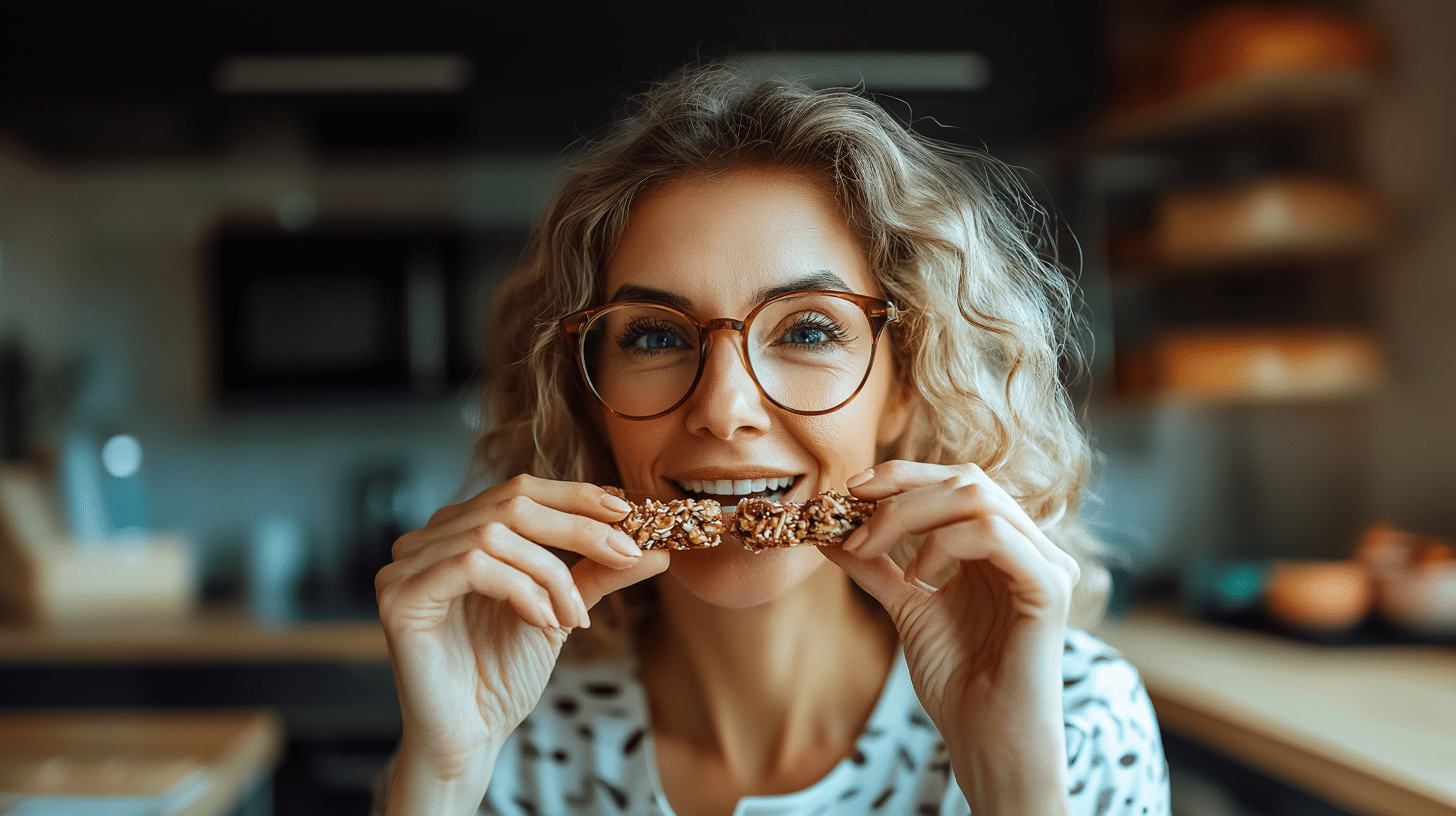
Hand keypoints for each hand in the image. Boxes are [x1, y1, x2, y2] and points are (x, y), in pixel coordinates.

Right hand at [375, 475, 668, 812]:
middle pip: (511, 503)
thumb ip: (599, 573)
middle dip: (577, 528)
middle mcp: (429, 537)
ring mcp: (407, 563)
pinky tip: (543, 621)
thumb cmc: (504, 674)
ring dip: (550, 572)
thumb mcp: (562, 609)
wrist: (470, 737)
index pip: (521, 490)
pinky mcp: (400, 595)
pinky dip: (519, 589)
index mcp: (463, 530)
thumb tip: (657, 547)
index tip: (627, 511)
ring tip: (572, 616)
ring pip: (494, 534)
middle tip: (624, 553)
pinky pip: (470, 566)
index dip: (576, 495)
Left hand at [822, 461, 1078, 813]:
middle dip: (899, 491)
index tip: (850, 491)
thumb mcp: (906, 607)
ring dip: (910, 514)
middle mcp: (1030, 546)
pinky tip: (917, 576)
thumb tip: (828, 529)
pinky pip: (993, 534)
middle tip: (850, 518)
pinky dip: (942, 544)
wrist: (985, 740)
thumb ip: (875, 564)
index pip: (956, 482)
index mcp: (1001, 545)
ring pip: (978, 498)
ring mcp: (1045, 563)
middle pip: (966, 480)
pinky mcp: (1049, 587)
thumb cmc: (956, 680)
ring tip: (872, 550)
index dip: (902, 476)